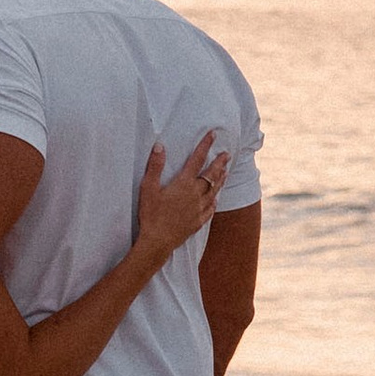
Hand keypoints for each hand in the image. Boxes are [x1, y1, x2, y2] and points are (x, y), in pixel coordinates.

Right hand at [136, 131, 227, 263]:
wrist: (158, 241)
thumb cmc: (151, 214)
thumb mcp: (148, 188)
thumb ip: (155, 166)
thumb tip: (160, 146)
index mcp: (183, 184)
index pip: (197, 159)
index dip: (205, 145)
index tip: (213, 134)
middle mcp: (195, 194)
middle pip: (211, 175)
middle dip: (219, 163)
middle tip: (226, 154)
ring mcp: (199, 208)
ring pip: (214, 191)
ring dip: (220, 180)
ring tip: (225, 172)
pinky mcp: (198, 221)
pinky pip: (211, 209)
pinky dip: (214, 201)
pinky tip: (215, 200)